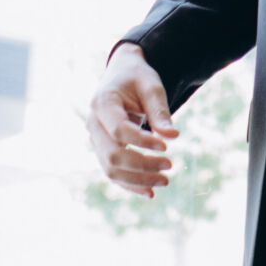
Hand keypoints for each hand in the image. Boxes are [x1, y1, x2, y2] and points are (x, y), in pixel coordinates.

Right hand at [87, 44, 178, 192]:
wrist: (121, 74)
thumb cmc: (137, 78)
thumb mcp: (151, 86)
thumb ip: (159, 110)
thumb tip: (172, 135)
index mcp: (102, 103)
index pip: (119, 131)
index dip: (143, 142)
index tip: (166, 146)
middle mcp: (93, 123)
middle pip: (113, 155)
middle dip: (142, 165)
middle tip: (170, 166)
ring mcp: (94, 139)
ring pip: (110, 169)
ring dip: (137, 179)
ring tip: (164, 181)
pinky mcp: (102, 149)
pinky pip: (112, 172)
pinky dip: (130, 183)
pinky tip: (149, 191)